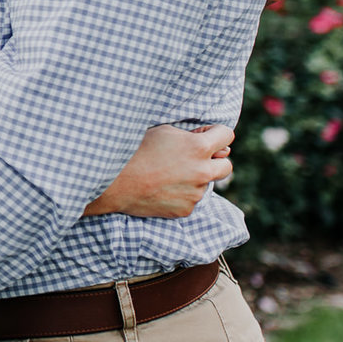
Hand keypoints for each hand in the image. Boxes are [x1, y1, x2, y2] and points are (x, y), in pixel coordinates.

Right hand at [84, 123, 234, 218]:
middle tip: (196, 160)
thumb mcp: (165, 131)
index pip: (227, 135)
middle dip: (216, 161)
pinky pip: (192, 200)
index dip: (216, 134)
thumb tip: (212, 142)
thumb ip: (192, 135)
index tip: (207, 137)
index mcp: (199, 147)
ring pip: (207, 184)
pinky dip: (183, 195)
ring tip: (169, 175)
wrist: (115, 182)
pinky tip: (164, 189)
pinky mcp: (186, 210)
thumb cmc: (136, 150)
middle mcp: (202, 171)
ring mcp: (195, 193)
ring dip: (196, 179)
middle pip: (227, 166)